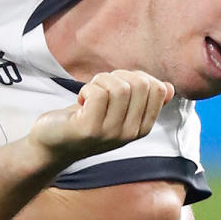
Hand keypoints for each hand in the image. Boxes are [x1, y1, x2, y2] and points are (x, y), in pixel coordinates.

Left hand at [28, 70, 173, 162]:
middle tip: (100, 87)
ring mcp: (110, 133)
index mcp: (142, 127)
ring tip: (88, 94)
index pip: (157, 89)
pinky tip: (80, 101)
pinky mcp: (89, 129)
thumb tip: (168, 88)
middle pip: (140, 84)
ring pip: (119, 87)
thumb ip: (142, 100)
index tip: (116, 85)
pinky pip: (98, 93)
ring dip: (99, 81)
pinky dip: (86, 89)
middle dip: (118, 76)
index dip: (136, 76)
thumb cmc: (85, 120)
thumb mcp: (118, 110)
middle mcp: (130, 133)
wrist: (52, 143)